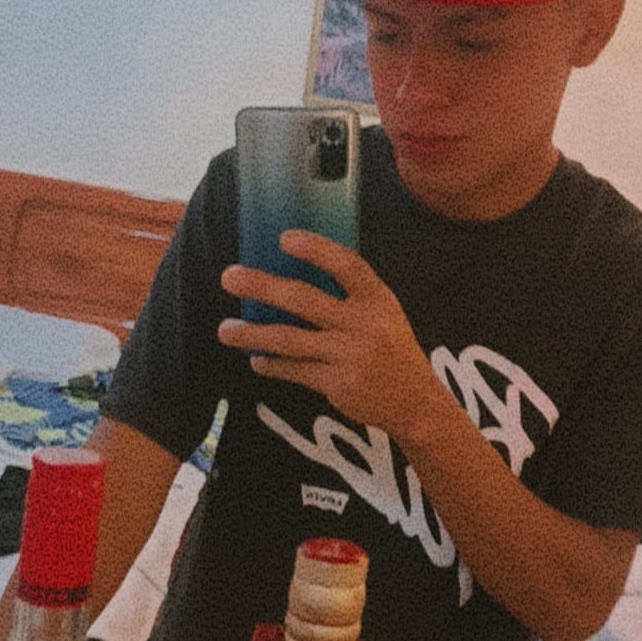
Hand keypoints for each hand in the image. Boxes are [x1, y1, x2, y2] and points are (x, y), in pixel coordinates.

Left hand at [218, 230, 435, 437]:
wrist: (416, 402)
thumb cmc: (390, 349)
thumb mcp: (384, 314)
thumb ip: (351, 296)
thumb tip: (293, 276)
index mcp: (378, 300)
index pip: (347, 266)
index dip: (316, 250)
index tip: (284, 238)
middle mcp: (365, 325)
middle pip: (305, 300)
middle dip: (263, 286)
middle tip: (229, 277)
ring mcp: (351, 356)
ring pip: (290, 340)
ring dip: (253, 334)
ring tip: (225, 330)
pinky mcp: (339, 384)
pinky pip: (296, 370)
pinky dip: (272, 364)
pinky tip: (256, 358)